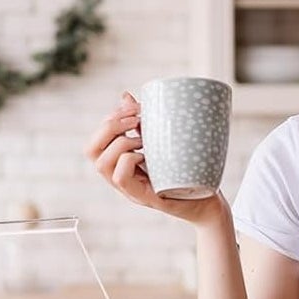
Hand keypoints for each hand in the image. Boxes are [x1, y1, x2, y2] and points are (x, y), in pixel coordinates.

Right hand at [85, 91, 223, 224]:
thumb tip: (125, 97)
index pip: (95, 140)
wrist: (208, 202)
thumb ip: (143, 123)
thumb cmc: (186, 172)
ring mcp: (130, 190)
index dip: (110, 118)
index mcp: (120, 163)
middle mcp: (120, 177)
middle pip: (91, 150)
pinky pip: (121, 178)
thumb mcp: (162, 142)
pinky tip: (146, 156)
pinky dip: (130, 160)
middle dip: (111, 126)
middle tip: (136, 119)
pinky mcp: (145, 198)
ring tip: (144, 139)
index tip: (135, 107)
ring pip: (102, 164)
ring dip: (121, 143)